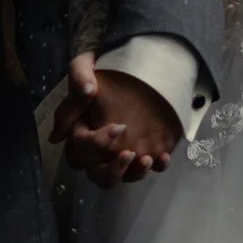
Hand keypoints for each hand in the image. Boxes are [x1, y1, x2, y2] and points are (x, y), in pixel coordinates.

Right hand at [53, 55, 179, 185]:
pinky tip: (163, 156)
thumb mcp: (87, 64)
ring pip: (119, 178)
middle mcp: (97, 148)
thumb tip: (85, 92)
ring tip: (148, 159)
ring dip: (132, 174)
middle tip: (129, 153)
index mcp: (79, 130)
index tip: (119, 127)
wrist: (140, 64)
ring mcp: (120, 152)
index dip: (97, 143)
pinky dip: (156, 167)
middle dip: (111, 170)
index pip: (79, 149)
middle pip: (95, 174)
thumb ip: (80, 76)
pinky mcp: (143, 151)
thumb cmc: (107, 66)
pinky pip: (147, 169)